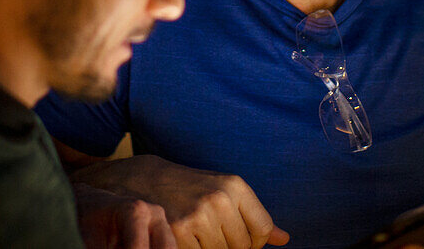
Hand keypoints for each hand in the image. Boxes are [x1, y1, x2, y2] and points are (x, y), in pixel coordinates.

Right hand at [71, 154, 289, 248]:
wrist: (139, 181)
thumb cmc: (186, 188)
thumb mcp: (222, 190)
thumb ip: (253, 215)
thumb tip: (284, 239)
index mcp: (234, 186)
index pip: (261, 232)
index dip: (251, 242)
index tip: (236, 237)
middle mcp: (219, 198)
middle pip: (242, 248)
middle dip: (228, 248)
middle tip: (207, 234)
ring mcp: (197, 216)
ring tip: (193, 235)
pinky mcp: (178, 232)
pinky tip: (182, 241)